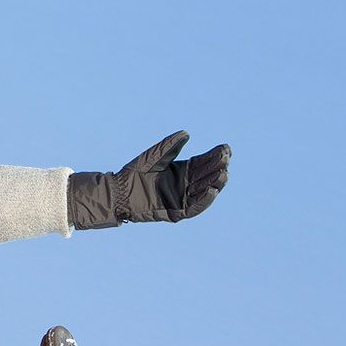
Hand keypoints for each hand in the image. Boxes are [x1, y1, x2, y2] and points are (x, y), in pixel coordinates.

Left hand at [68, 131, 230, 229]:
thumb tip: (186, 133)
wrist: (119, 190)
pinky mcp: (176, 211)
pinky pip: (194, 207)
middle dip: (218, 167)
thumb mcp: (154, 156)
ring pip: (204, 191)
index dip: (215, 156)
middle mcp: (185, 184)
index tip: (226, 148)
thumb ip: (170, 146)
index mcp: (182, 170)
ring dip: (215, 183)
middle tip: (226, 158)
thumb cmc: (134, 172)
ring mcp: (182, 198)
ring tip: (224, 173)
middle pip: (206, 175)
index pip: (203, 162)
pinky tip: (212, 190)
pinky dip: (204, 200)